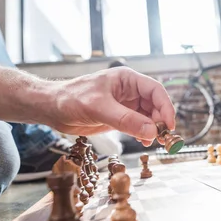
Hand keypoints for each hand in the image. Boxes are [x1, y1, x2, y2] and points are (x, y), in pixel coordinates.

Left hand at [50, 67, 175, 146]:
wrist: (52, 109)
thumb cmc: (71, 99)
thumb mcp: (100, 108)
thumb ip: (126, 120)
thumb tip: (151, 131)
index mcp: (126, 79)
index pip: (155, 90)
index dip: (165, 107)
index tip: (168, 125)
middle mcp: (128, 91)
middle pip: (155, 104)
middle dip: (160, 120)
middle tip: (163, 137)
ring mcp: (124, 105)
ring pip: (148, 116)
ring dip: (153, 129)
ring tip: (153, 141)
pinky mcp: (118, 118)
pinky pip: (137, 125)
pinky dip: (143, 134)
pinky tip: (143, 141)